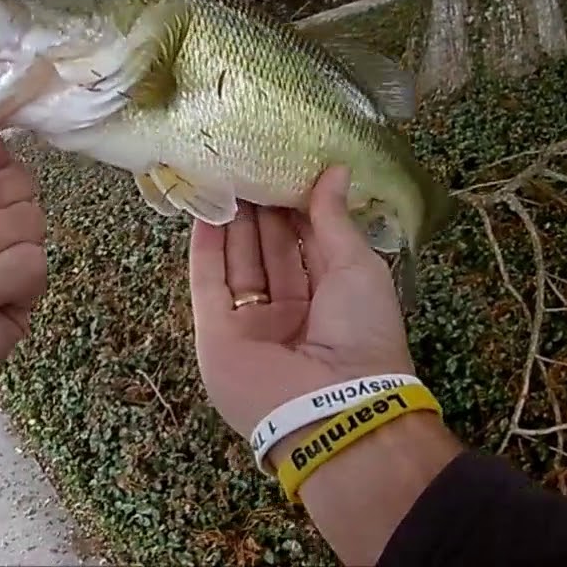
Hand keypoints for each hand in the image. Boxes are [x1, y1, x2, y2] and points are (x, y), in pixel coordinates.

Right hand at [190, 166, 463, 563]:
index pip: (304, 244)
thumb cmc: (362, 333)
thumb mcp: (357, 266)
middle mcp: (288, 311)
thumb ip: (333, 219)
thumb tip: (334, 170)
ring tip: (225, 173)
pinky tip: (205, 208)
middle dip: (259, 209)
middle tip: (248, 161)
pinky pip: (207, 283)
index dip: (292, 207)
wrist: (333, 405)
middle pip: (267, 251)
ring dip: (231, 221)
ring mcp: (249, 324)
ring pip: (236, 262)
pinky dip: (205, 247)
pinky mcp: (215, 333)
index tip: (282, 165)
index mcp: (330, 299)